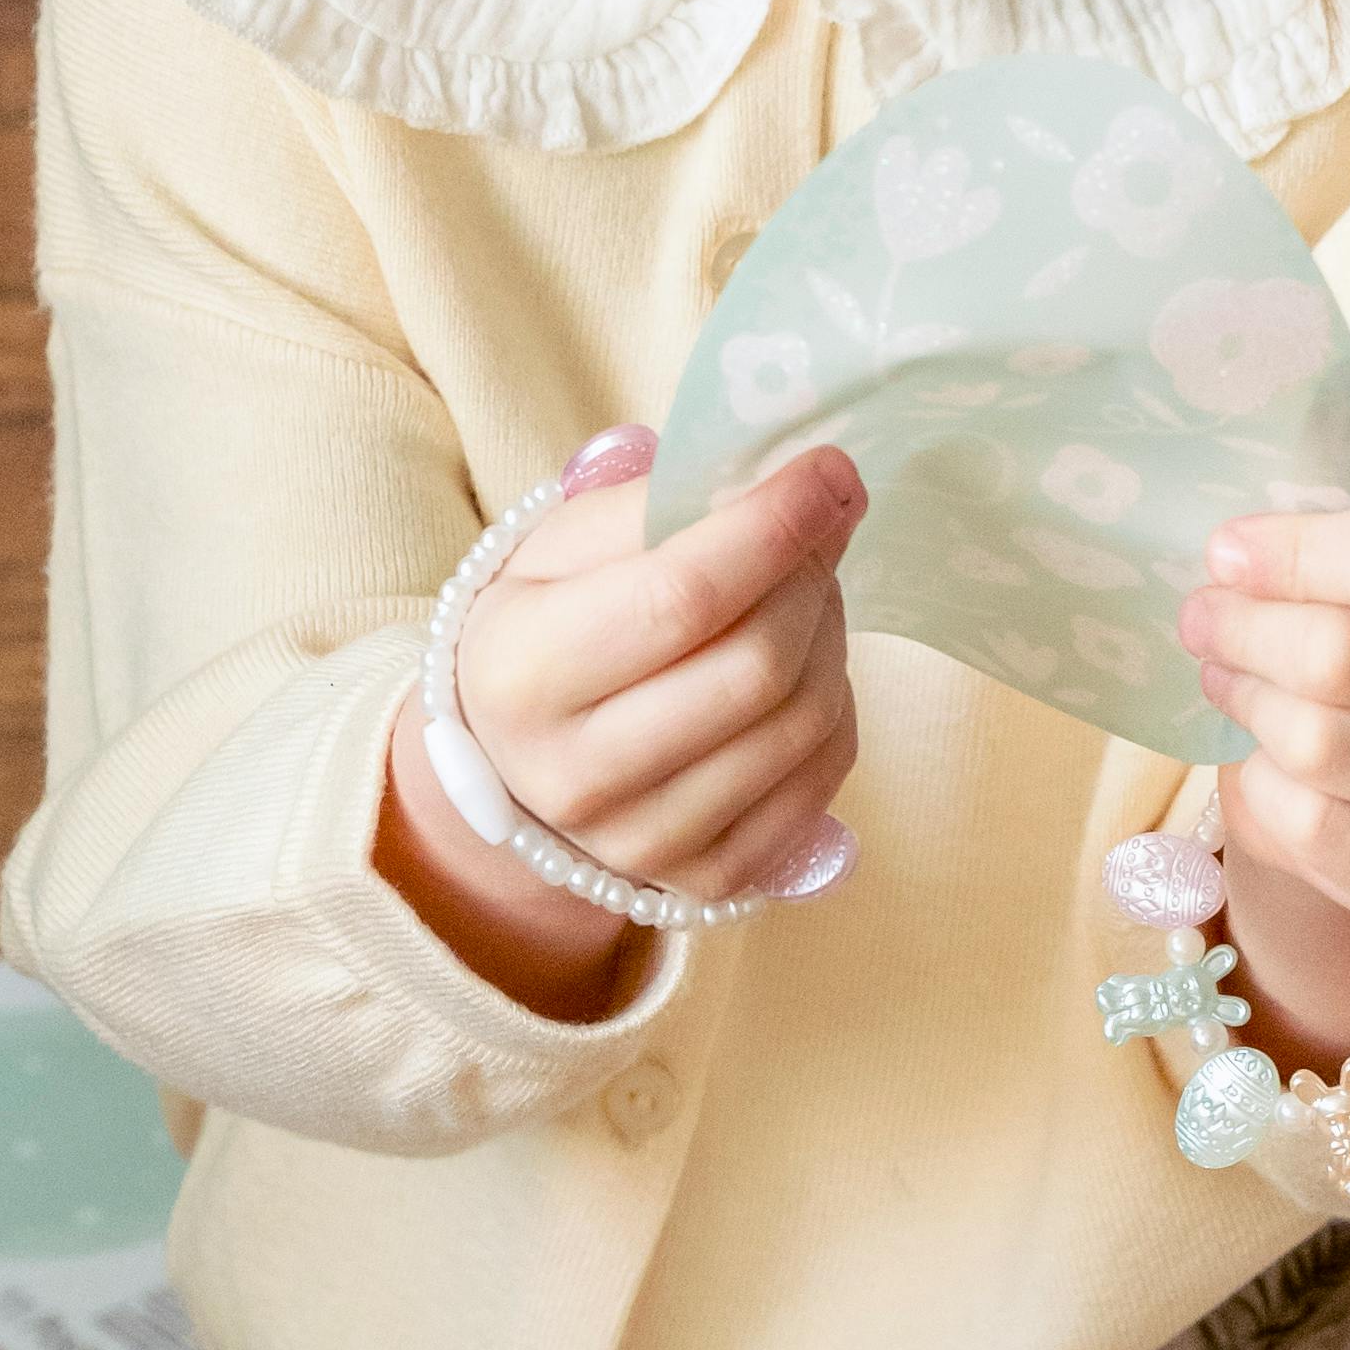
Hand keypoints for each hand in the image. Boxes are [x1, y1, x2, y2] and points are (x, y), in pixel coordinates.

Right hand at [390, 443, 861, 971]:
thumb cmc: (548, 623)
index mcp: (524, 673)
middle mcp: (577, 778)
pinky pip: (822, 780)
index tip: (828, 470)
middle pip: (756, 666)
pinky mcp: (706, 879)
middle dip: (810, 576)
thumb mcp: (563, 543)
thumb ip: (663, 503)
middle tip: (819, 524)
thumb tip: (794, 487)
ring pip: (800, 723)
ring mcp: (644, 844)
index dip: (773, 527)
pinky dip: (835, 705)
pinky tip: (803, 665)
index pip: (681, 596)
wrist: (513, 756)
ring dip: (829, 634)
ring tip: (804, 591)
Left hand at [1178, 373, 1349, 1078]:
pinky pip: (1321, 831)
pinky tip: (1263, 761)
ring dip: (1246, 706)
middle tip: (1199, 619)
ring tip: (1224, 678)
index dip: (1289, 551)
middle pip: (1347, 657)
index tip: (1222, 549)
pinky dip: (1264, 793)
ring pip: (1324, 746)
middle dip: (1244, 634)